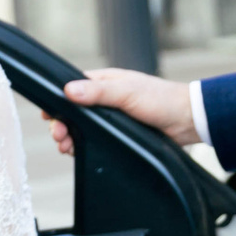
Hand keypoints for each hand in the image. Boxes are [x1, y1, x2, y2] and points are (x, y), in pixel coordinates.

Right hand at [51, 70, 198, 154]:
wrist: (186, 121)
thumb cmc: (161, 100)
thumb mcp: (126, 93)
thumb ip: (97, 92)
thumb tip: (68, 90)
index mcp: (103, 83)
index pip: (71, 90)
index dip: (58, 103)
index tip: (49, 116)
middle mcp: (104, 100)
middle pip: (72, 113)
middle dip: (61, 125)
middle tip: (59, 136)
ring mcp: (110, 118)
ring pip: (80, 129)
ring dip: (69, 138)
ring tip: (66, 147)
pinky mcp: (117, 135)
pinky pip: (93, 141)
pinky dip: (82, 147)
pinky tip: (78, 152)